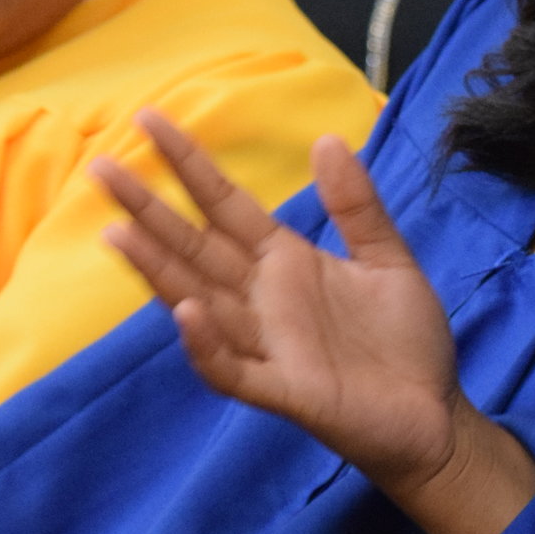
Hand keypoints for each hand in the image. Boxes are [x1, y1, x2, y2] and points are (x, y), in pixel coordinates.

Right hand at [94, 113, 465, 496]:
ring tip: (116, 234)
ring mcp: (269, 345)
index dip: (187, 164)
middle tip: (99, 170)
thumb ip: (355, 205)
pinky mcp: (287, 391)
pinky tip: (187, 313)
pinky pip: (234, 370)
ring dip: (158, 271)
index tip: (148, 119)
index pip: (223, 204)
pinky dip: (208, 345)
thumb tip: (326, 139)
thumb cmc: (404, 340)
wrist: (435, 415)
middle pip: (194, 247)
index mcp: (284, 262)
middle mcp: (263, 299)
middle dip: (147, 210)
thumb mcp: (386, 258)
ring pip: (199, 302)